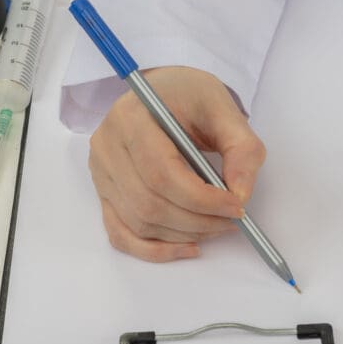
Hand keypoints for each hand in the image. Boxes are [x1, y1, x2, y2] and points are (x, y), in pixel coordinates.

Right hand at [89, 66, 265, 261]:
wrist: (162, 93)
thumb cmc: (189, 96)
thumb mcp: (223, 108)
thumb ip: (241, 148)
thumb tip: (240, 194)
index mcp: (131, 118)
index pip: (161, 173)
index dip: (201, 199)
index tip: (235, 206)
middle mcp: (107, 146)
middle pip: (149, 203)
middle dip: (197, 221)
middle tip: (231, 220)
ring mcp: (101, 173)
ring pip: (139, 222)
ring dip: (183, 234)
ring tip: (217, 225)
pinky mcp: (105, 193)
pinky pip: (122, 234)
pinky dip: (154, 250)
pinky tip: (187, 247)